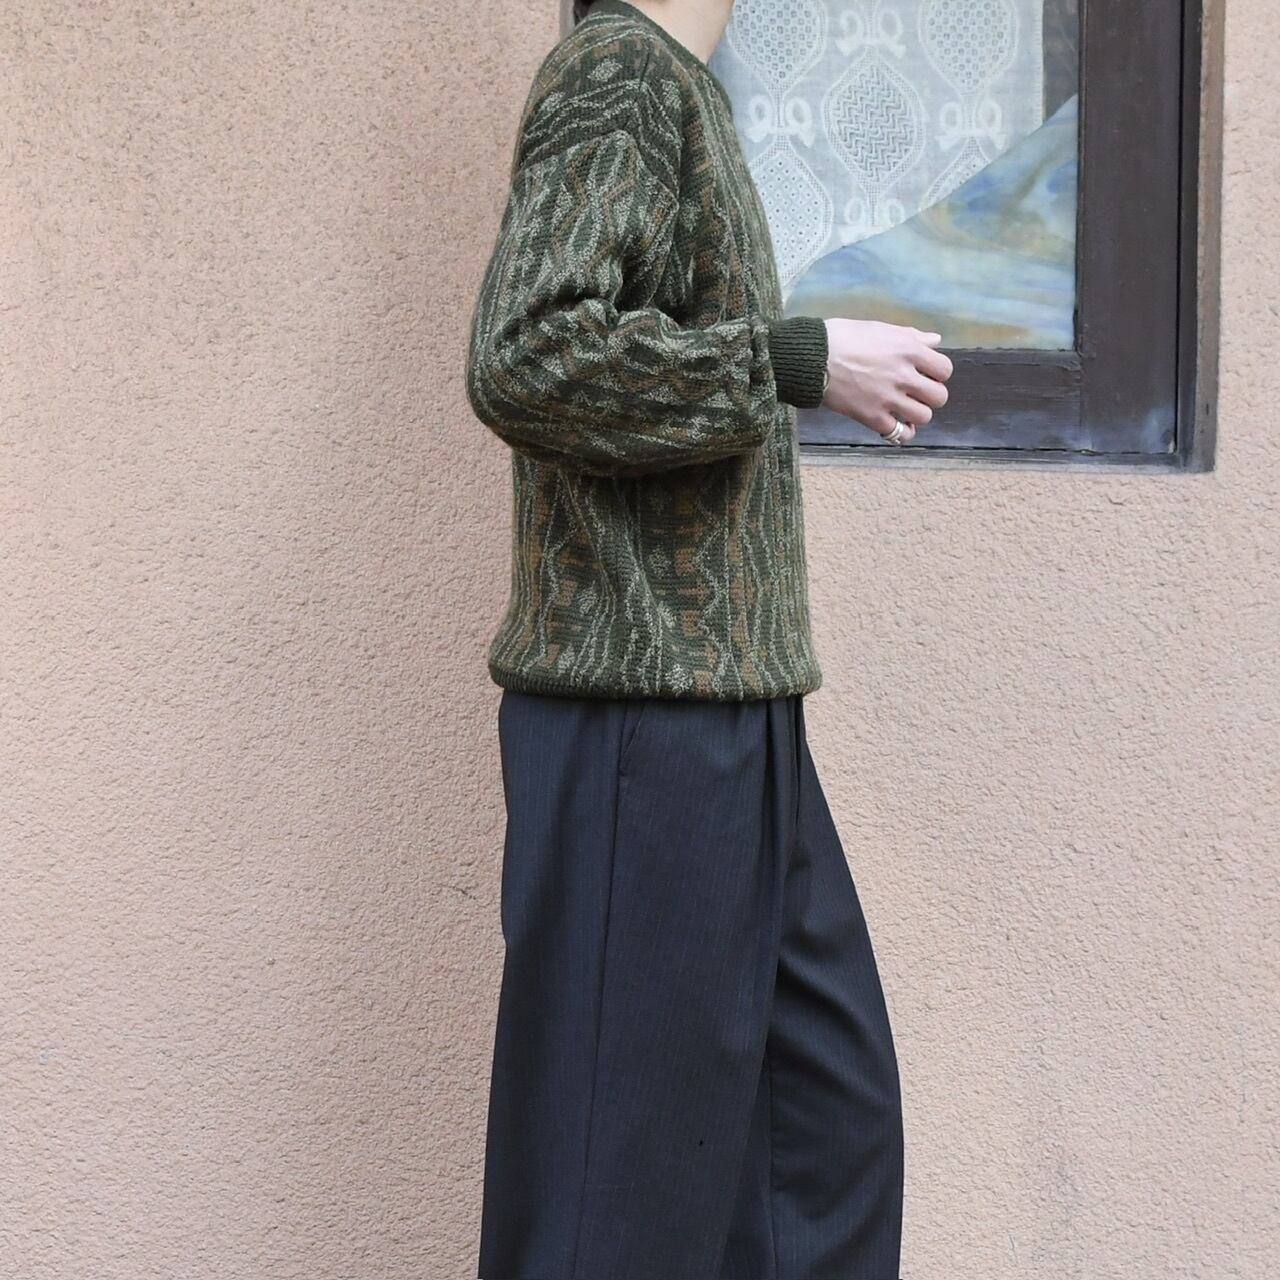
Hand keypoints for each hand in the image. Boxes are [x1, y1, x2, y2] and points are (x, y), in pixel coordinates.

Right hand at [820, 319, 953, 442]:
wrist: (813, 359)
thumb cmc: (843, 337)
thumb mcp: (879, 328)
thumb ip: (910, 336)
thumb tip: (935, 341)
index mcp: (908, 350)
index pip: (944, 370)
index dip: (937, 374)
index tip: (925, 374)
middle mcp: (903, 376)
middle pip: (939, 396)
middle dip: (930, 395)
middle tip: (916, 393)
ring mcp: (888, 399)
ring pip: (924, 416)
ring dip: (916, 413)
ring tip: (904, 409)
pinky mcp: (872, 417)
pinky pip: (900, 434)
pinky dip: (902, 432)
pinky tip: (895, 424)